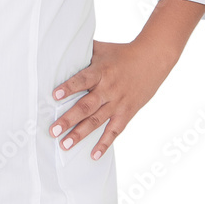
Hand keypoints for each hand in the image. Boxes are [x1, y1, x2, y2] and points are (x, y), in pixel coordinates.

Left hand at [49, 39, 175, 159]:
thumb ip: (82, 51)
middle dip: (68, 119)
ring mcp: (118, 103)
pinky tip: (93, 155)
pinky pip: (114, 131)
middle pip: (86, 106)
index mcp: (101, 71)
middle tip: (53, 131)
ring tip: (65, 145)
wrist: (151, 60)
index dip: (69, 87)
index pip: (83, 80)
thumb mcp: (101, 49)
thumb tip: (61, 48)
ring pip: (97, 121)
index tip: (54, 95)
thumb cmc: (122, 53)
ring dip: (80, 134)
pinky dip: (104, 144)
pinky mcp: (127, 113)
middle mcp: (108, 89)